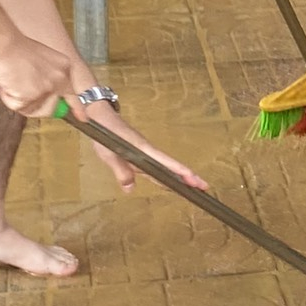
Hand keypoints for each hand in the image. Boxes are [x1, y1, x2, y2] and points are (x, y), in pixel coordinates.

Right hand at [0, 34, 72, 117]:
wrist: (5, 43)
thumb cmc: (17, 48)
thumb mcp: (43, 60)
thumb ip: (49, 77)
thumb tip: (46, 95)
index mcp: (64, 68)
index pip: (75, 94)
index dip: (77, 108)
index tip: (83, 117)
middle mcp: (59, 80)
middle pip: (51, 109)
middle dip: (35, 106)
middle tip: (22, 93)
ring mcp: (45, 89)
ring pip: (33, 111)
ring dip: (20, 101)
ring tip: (13, 83)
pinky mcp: (30, 96)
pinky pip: (17, 107)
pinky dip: (9, 98)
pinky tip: (8, 83)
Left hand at [80, 102, 210, 195]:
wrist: (100, 115)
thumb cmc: (104, 133)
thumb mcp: (108, 153)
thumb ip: (119, 170)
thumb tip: (130, 189)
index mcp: (142, 150)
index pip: (166, 163)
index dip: (181, 172)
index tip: (195, 180)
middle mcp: (147, 151)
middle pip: (170, 166)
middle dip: (187, 177)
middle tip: (204, 187)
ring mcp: (144, 152)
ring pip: (164, 167)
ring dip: (178, 177)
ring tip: (192, 188)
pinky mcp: (139, 154)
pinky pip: (155, 167)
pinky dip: (164, 175)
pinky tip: (169, 183)